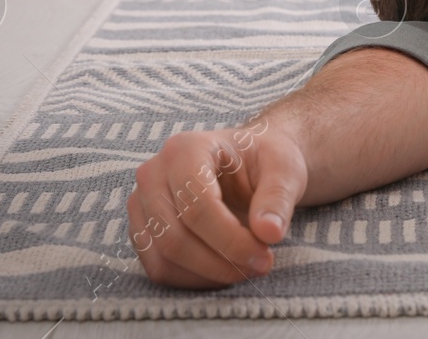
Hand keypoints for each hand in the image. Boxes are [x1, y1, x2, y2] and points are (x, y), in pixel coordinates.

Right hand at [128, 118, 304, 288]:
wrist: (249, 164)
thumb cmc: (265, 162)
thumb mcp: (285, 168)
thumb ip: (278, 197)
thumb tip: (269, 232)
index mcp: (186, 149)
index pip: (197, 206)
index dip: (231, 241)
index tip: (265, 255)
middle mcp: (154, 173)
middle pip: (174, 237)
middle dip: (220, 262)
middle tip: (261, 265)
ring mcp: (142, 203)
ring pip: (163, 258)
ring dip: (208, 274)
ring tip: (246, 267)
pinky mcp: (142, 229)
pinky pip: (158, 268)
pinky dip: (193, 279)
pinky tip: (224, 269)